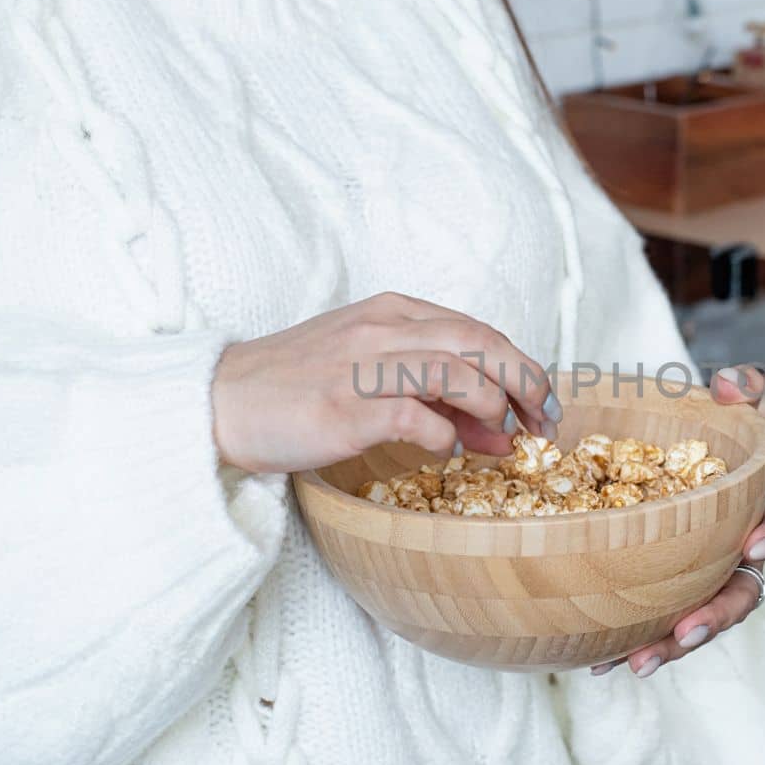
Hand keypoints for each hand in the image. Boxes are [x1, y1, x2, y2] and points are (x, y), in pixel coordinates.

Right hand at [210, 292, 558, 473]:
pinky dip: (445, 438)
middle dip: (527, 385)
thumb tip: (497, 428)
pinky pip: (418, 417)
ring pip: (459, 373)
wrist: (220, 402)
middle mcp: (383, 328)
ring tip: (498, 441)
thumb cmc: (297, 389)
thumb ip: (431, 388)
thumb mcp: (369, 368)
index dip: (523, 368)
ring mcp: (363, 366)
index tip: (541, 407)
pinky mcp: (345, 407)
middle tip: (544, 424)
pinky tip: (445, 453)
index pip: (480, 331)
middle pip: (483, 344)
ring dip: (492, 410)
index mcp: (394, 311)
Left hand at [593, 366, 764, 678]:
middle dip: (717, 616)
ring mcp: (693, 588)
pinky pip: (650, 634)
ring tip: (641, 661)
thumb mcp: (704, 416)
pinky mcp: (657, 606)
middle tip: (690, 629)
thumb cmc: (684, 451)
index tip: (756, 543)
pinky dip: (628, 649)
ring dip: (671, 646)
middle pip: (738, 595)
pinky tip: (599, 662)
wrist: (632, 478)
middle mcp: (725, 559)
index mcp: (743, 517)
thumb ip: (728, 396)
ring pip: (695, 624)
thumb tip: (733, 383)